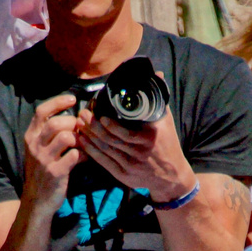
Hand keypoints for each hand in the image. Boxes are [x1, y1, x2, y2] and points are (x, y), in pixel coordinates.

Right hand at [21, 94, 83, 206]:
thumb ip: (51, 134)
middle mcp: (35, 146)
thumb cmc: (42, 172)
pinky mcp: (55, 172)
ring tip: (83, 144)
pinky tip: (84, 158)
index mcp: (31, 137)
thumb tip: (76, 119)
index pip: (41, 111)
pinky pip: (74, 155)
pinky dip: (83, 155)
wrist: (36, 201)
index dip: (58, 102)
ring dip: (79, 139)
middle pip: (56, 123)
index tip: (72, 99)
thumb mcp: (39, 150)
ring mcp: (44, 159)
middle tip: (81, 130)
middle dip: (73, 124)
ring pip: (66, 137)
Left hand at [77, 103, 195, 205]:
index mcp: (150, 139)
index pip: (126, 133)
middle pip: (111, 140)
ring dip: (90, 137)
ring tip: (79, 124)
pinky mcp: (124, 176)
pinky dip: (91, 151)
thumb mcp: (166, 122)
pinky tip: (83, 141)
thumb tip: (156, 74)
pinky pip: (104, 162)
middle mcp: (140, 153)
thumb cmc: (168, 144)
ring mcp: (131, 166)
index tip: (99, 115)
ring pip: (105, 150)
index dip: (110, 126)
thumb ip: (158, 98)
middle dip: (94, 127)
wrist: (172, 176)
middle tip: (83, 115)